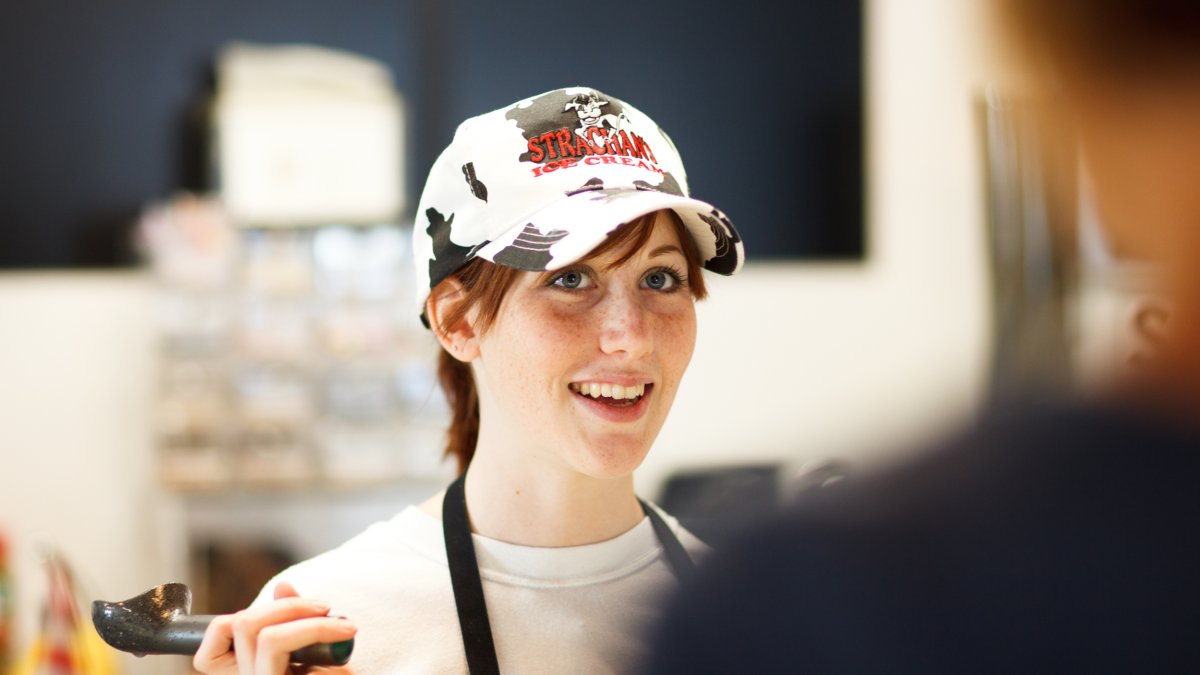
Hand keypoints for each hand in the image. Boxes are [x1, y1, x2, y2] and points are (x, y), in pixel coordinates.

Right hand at [193, 581, 357, 673]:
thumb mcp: (314, 651)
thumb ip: (294, 621)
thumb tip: (282, 587)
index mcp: (246, 672)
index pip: (215, 640)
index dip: (238, 617)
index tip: (286, 614)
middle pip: (242, 624)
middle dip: (289, 605)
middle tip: (327, 608)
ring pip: (262, 634)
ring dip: (307, 615)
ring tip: (343, 624)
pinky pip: (277, 645)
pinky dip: (316, 629)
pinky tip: (344, 636)